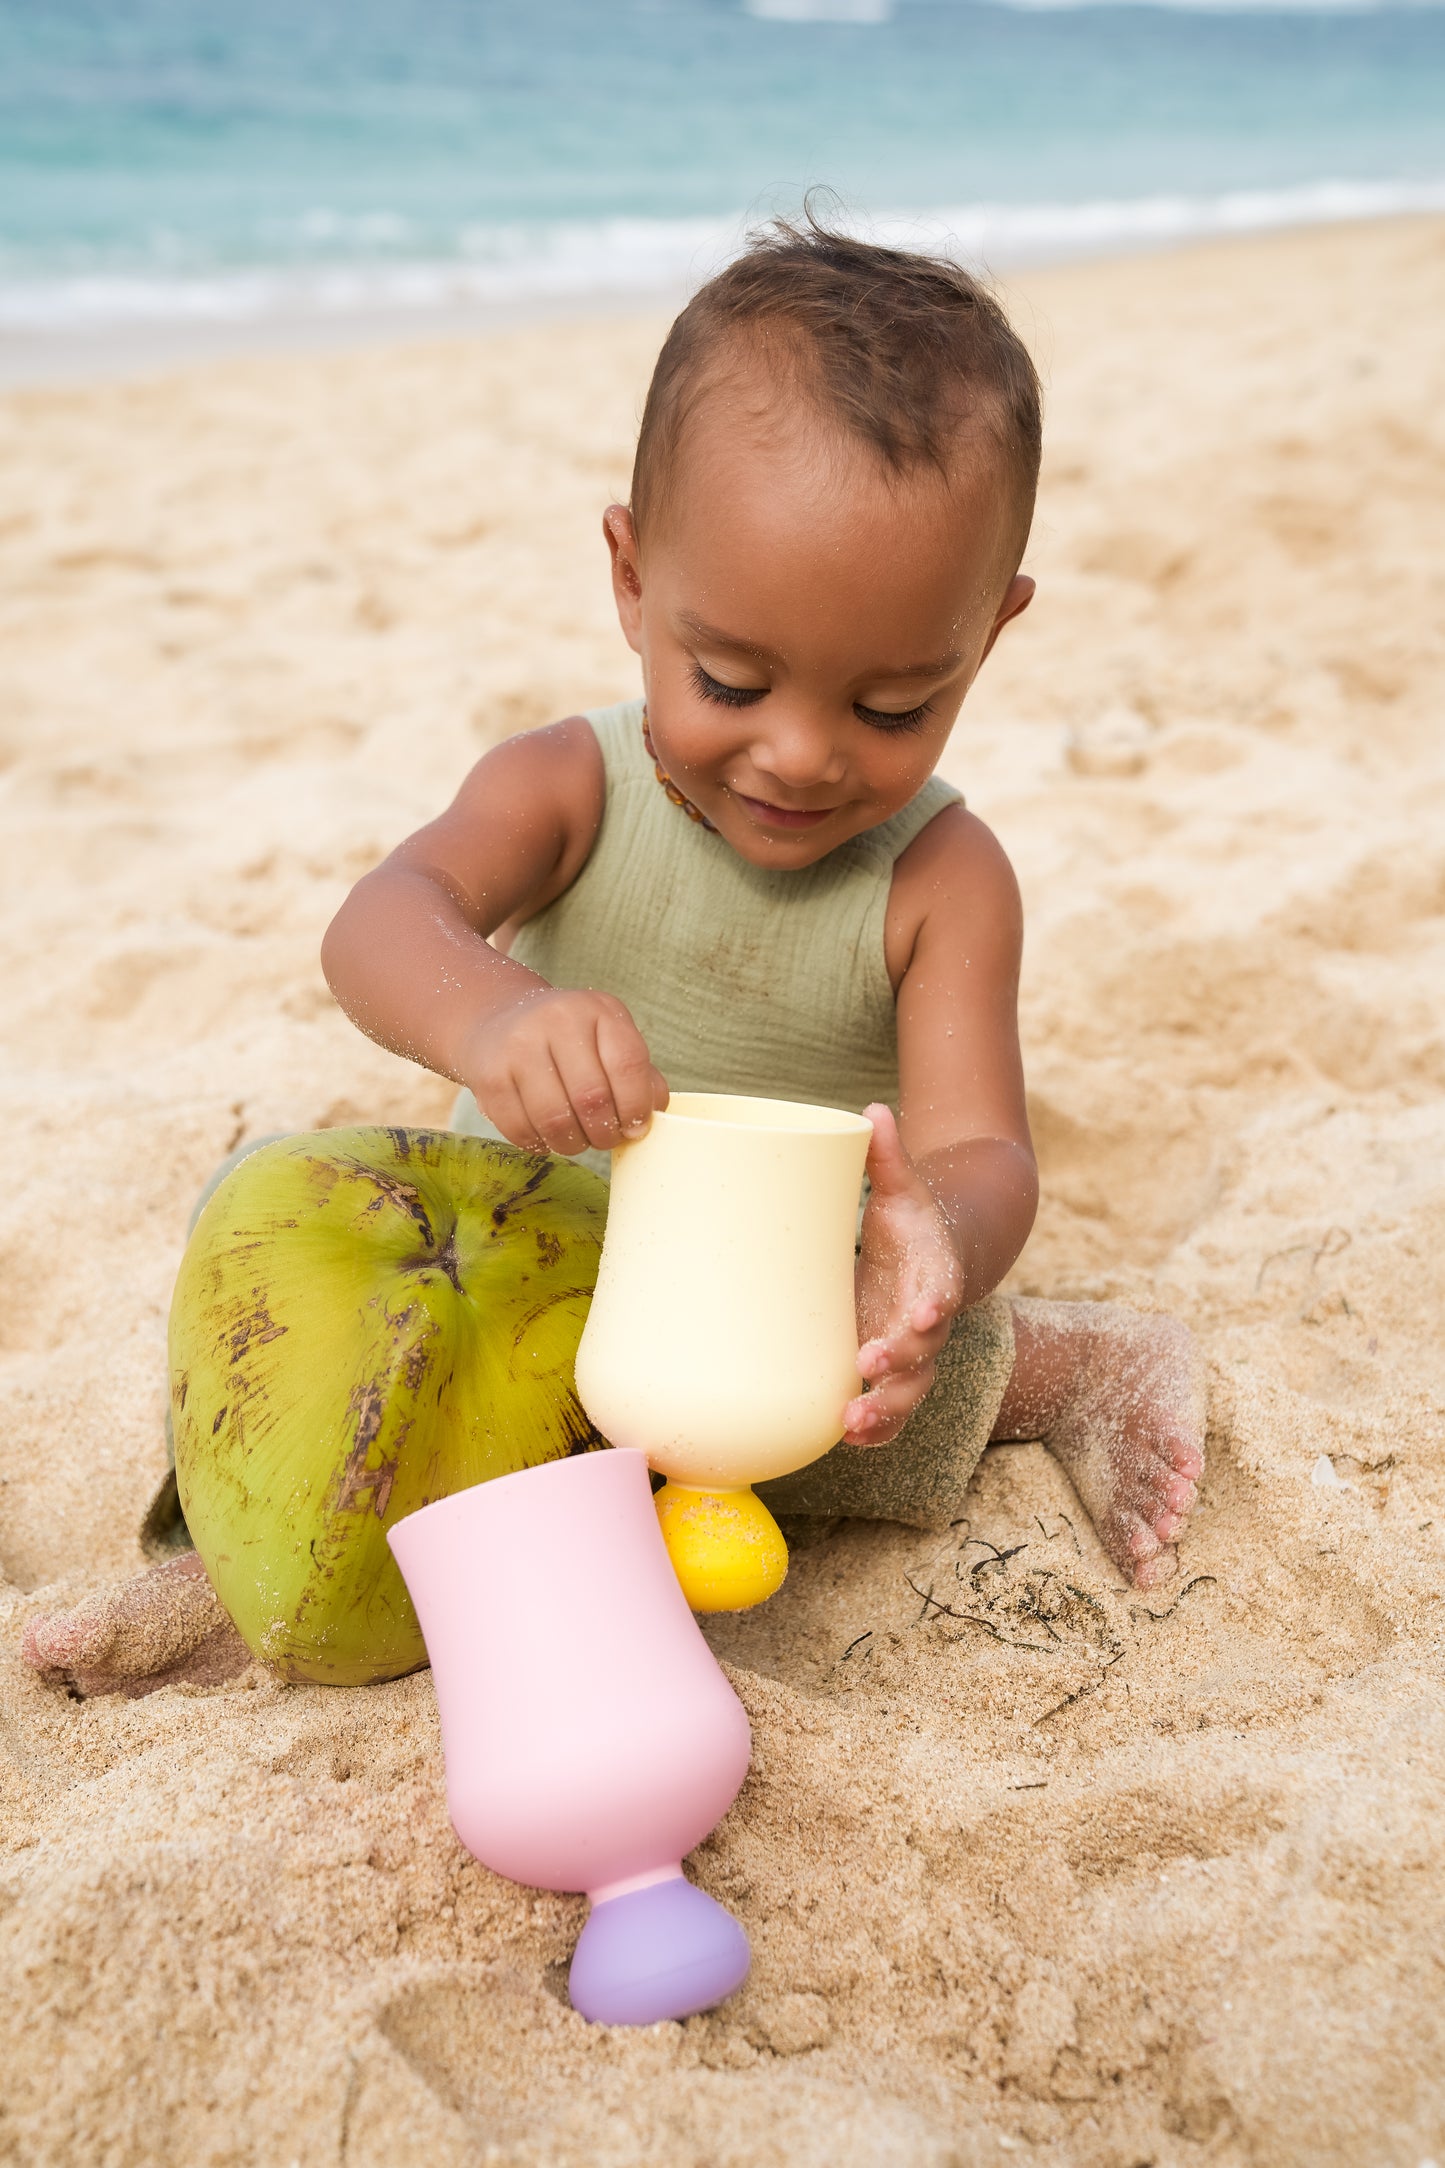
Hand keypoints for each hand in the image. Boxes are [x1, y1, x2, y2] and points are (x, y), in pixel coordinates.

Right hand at [460, 987, 668, 1155]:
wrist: (499, 1021)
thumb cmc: (570, 1042)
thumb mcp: (608, 1042)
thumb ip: (639, 1077)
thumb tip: (652, 1117)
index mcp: (598, 1010)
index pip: (628, 1065)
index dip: (637, 1107)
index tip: (635, 1127)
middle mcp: (557, 1020)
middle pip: (592, 1099)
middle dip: (605, 1133)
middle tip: (604, 1139)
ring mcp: (518, 1046)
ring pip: (555, 1120)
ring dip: (573, 1144)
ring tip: (577, 1139)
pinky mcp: (488, 1075)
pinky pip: (520, 1130)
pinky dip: (539, 1144)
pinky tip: (545, 1135)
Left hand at [844, 1104, 963, 1446]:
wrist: (931, 1260)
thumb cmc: (910, 1224)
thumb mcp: (902, 1189)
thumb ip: (888, 1157)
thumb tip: (872, 1109)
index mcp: (934, 1276)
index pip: (942, 1293)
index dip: (935, 1307)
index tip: (922, 1316)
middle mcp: (927, 1323)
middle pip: (925, 1353)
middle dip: (900, 1364)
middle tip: (869, 1367)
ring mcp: (909, 1355)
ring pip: (908, 1393)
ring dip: (883, 1410)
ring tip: (851, 1420)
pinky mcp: (888, 1374)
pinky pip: (889, 1411)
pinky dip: (872, 1429)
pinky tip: (842, 1435)